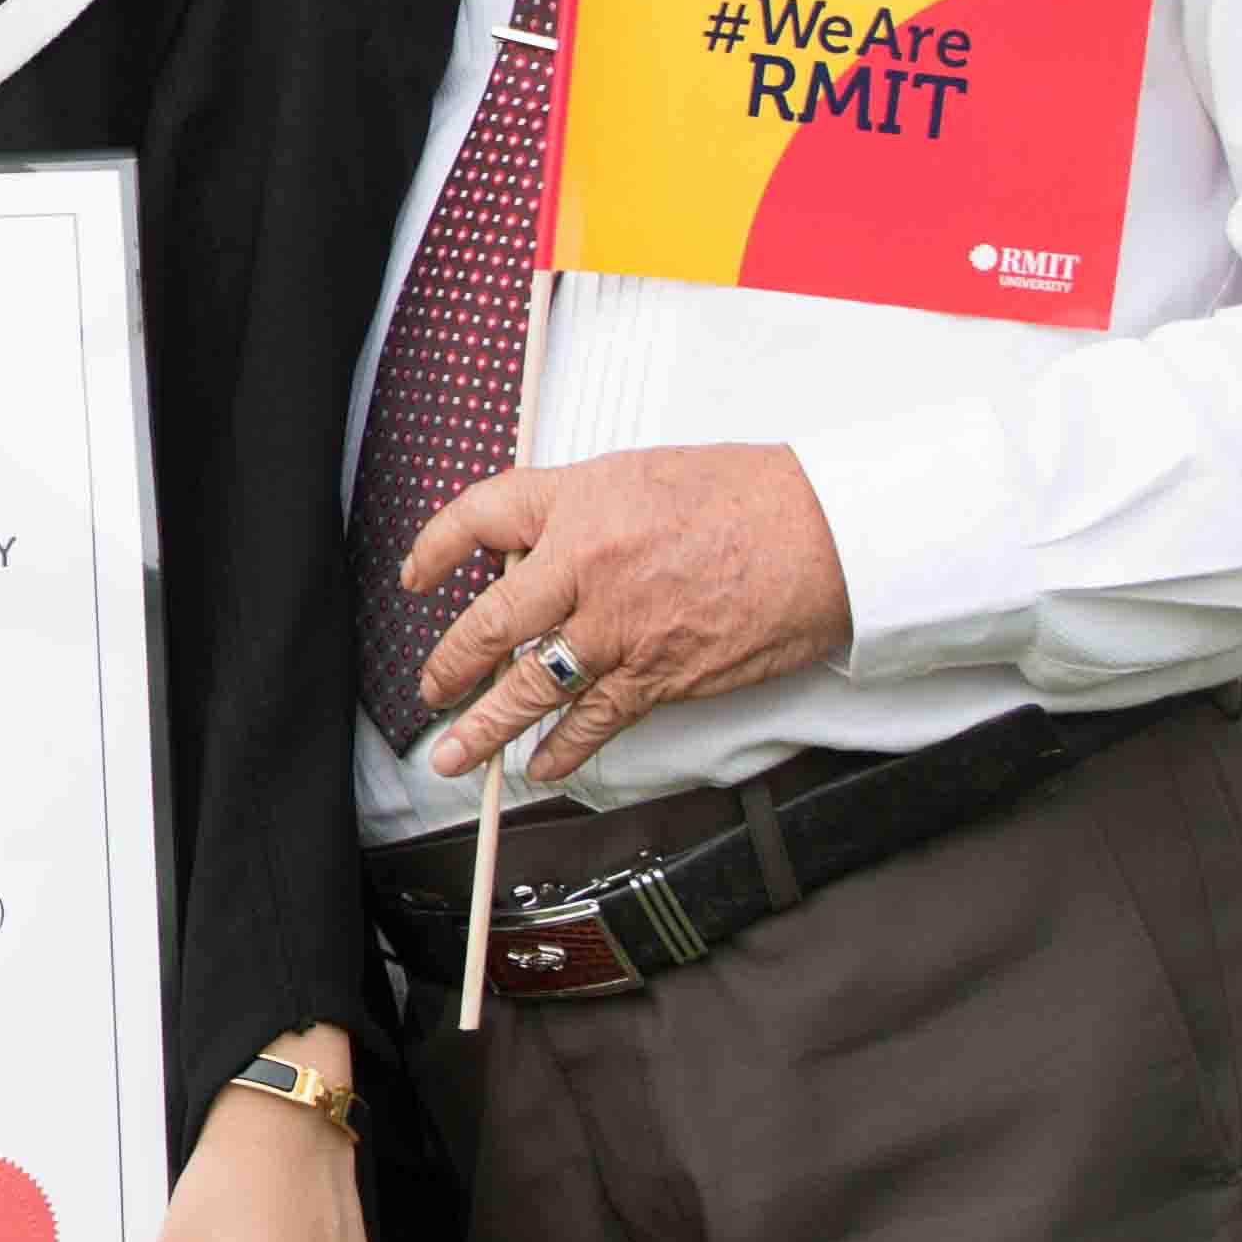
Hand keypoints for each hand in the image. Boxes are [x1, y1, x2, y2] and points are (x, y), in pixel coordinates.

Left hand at [409, 438, 853, 784]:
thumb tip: (541, 549)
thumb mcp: (642, 474)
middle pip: (490, 622)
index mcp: (578, 501)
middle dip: (449, 664)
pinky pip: (596, 721)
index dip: (434, 547)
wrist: (824, 534)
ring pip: (532, 687)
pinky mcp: (660, 674)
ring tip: (455, 755)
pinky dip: (565, 750)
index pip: (479, 517)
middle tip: (429, 689)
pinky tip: (542, 767)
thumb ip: (583, 510)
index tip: (416, 574)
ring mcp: (620, 627)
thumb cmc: (748, 495)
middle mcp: (585, 565)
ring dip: (486, 728)